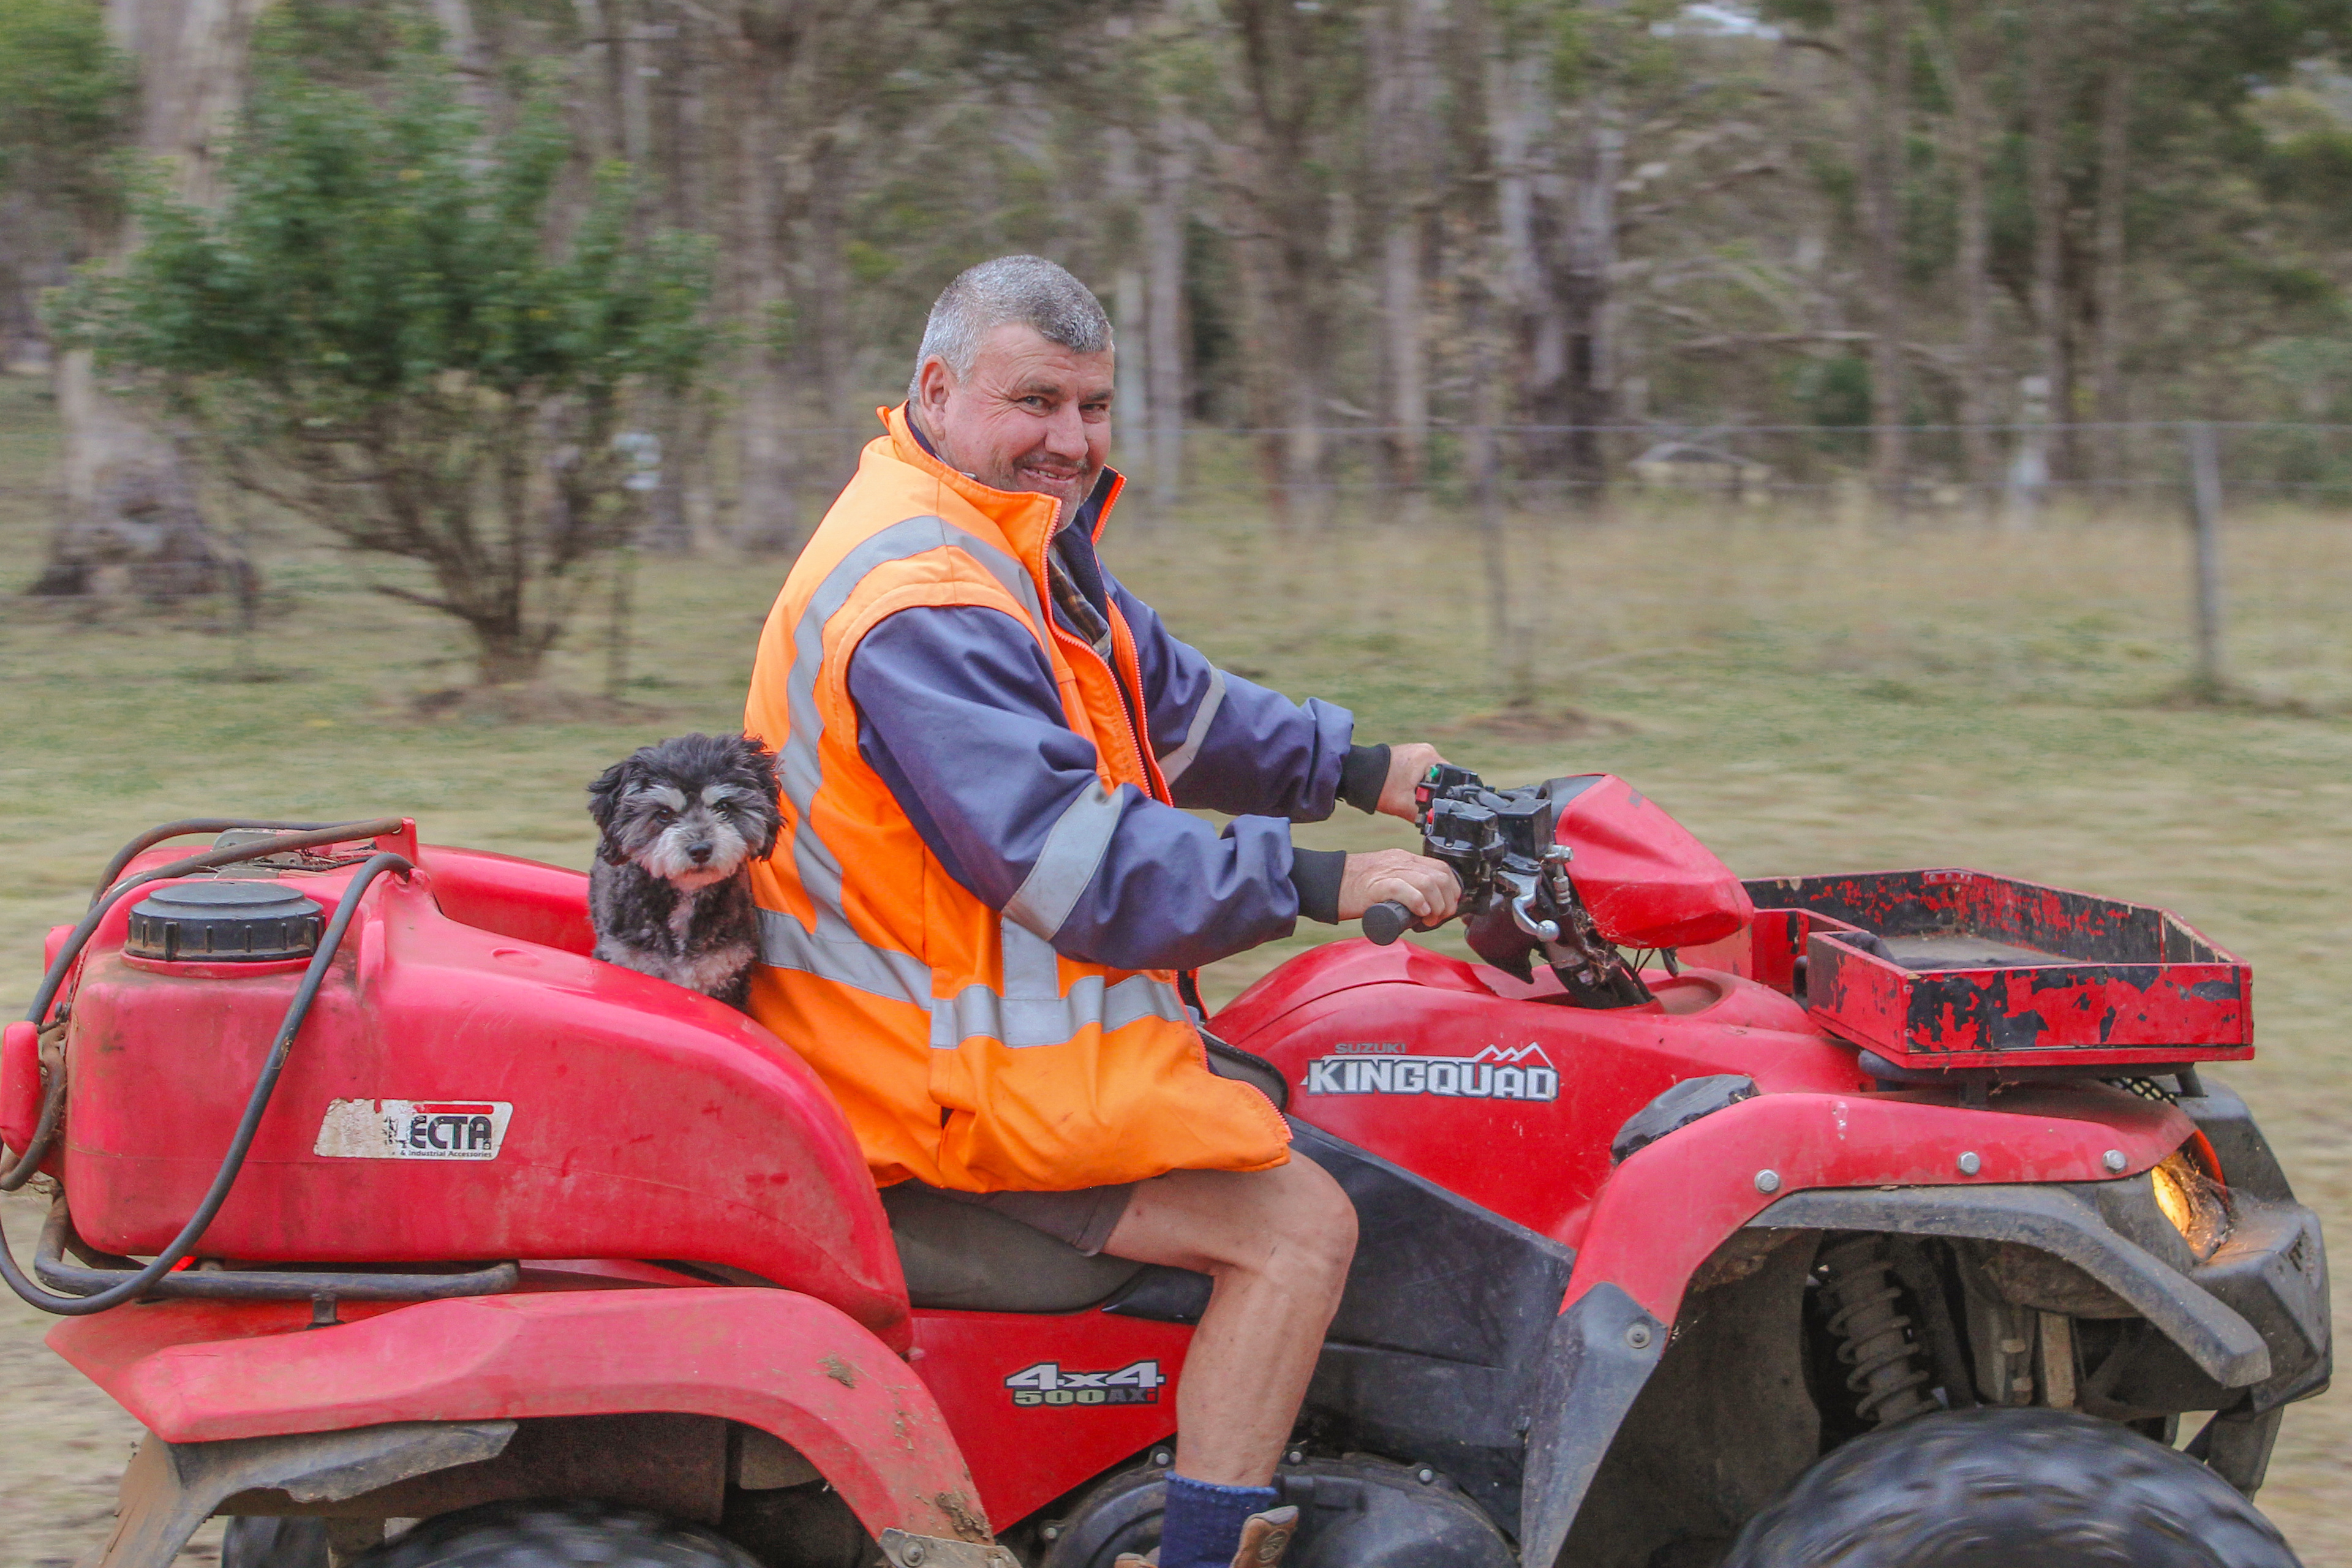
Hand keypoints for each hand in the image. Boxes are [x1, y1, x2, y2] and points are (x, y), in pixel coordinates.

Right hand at [1337, 849, 1461, 924]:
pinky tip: (1420, 914)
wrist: (1327, 883)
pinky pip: (1406, 889)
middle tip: (1438, 918)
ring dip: (1436, 906)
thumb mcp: (1386, 878)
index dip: (1452, 890)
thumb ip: (1405, 885)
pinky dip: (1418, 903)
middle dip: (1447, 901)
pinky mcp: (1377, 885)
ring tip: (1429, 920)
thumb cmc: (1354, 888)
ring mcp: (1388, 872)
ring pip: (1428, 883)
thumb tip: (1425, 907)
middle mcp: (1400, 861)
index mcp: (1404, 859)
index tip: (1447, 907)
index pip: (1441, 868)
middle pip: (1439, 877)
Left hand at [1378, 743, 1446, 821]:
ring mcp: (1416, 751)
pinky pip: (1421, 771)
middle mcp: (1425, 750)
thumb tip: (1435, 825)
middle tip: (1420, 802)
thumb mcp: (1405, 806)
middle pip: (1441, 777)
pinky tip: (1406, 789)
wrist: (1357, 775)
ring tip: (1411, 795)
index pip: (1450, 779)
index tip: (1435, 805)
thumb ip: (1424, 816)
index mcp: (1429, 757)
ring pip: (1431, 776)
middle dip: (1434, 792)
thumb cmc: (1378, 787)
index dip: (1446, 795)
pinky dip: (1417, 782)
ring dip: (1425, 788)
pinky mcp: (1408, 755)